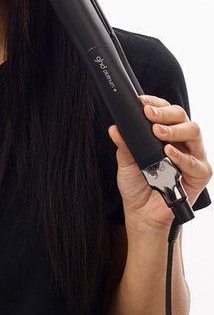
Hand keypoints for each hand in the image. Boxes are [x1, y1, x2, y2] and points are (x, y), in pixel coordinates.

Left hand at [108, 95, 211, 230]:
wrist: (142, 213)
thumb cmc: (137, 185)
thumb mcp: (125, 162)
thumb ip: (123, 145)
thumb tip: (115, 128)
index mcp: (165, 135)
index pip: (165, 111)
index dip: (156, 103)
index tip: (141, 102)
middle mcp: (181, 142)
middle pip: (182, 117)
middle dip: (165, 112)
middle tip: (149, 114)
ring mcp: (192, 157)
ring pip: (193, 132)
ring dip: (174, 129)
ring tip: (158, 132)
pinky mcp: (199, 175)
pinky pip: (195, 162)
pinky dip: (182, 156)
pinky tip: (169, 153)